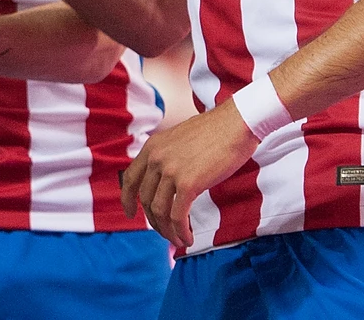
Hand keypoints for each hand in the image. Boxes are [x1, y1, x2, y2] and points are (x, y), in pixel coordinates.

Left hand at [120, 102, 257, 247]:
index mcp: (152, 147)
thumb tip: (168, 179)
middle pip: (145, 199)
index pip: (130, 178)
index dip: (127, 199)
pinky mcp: (188, 184)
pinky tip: (187, 239)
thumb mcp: (180, 139)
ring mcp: (171, 172)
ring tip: (177, 240)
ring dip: (167, 230)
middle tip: (164, 231)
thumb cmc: (215, 131)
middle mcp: (156, 159)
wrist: (236, 123)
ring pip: (160, 211)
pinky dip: (180, 231)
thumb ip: (169, 157)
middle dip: (153, 220)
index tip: (130, 213)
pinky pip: (177, 216)